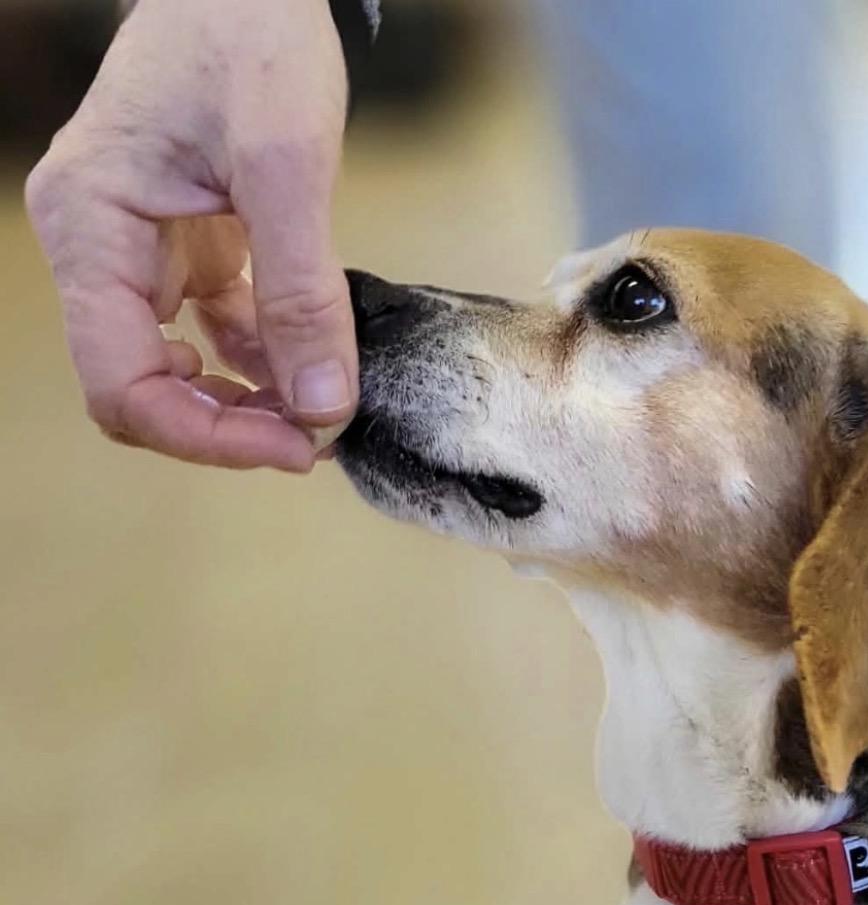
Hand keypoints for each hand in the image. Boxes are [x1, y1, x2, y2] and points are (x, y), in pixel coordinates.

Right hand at [25, 0, 355, 471]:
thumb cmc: (249, 33)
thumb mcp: (286, 163)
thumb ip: (302, 291)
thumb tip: (323, 406)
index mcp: (89, 226)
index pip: (121, 384)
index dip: (206, 438)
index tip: (298, 446)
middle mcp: (93, 246)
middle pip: (141, 390)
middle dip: (227, 428)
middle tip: (316, 436)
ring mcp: (133, 250)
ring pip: (174, 372)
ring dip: (246, 404)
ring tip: (320, 405)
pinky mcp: (177, 248)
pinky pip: (207, 334)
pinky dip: (257, 362)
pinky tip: (308, 364)